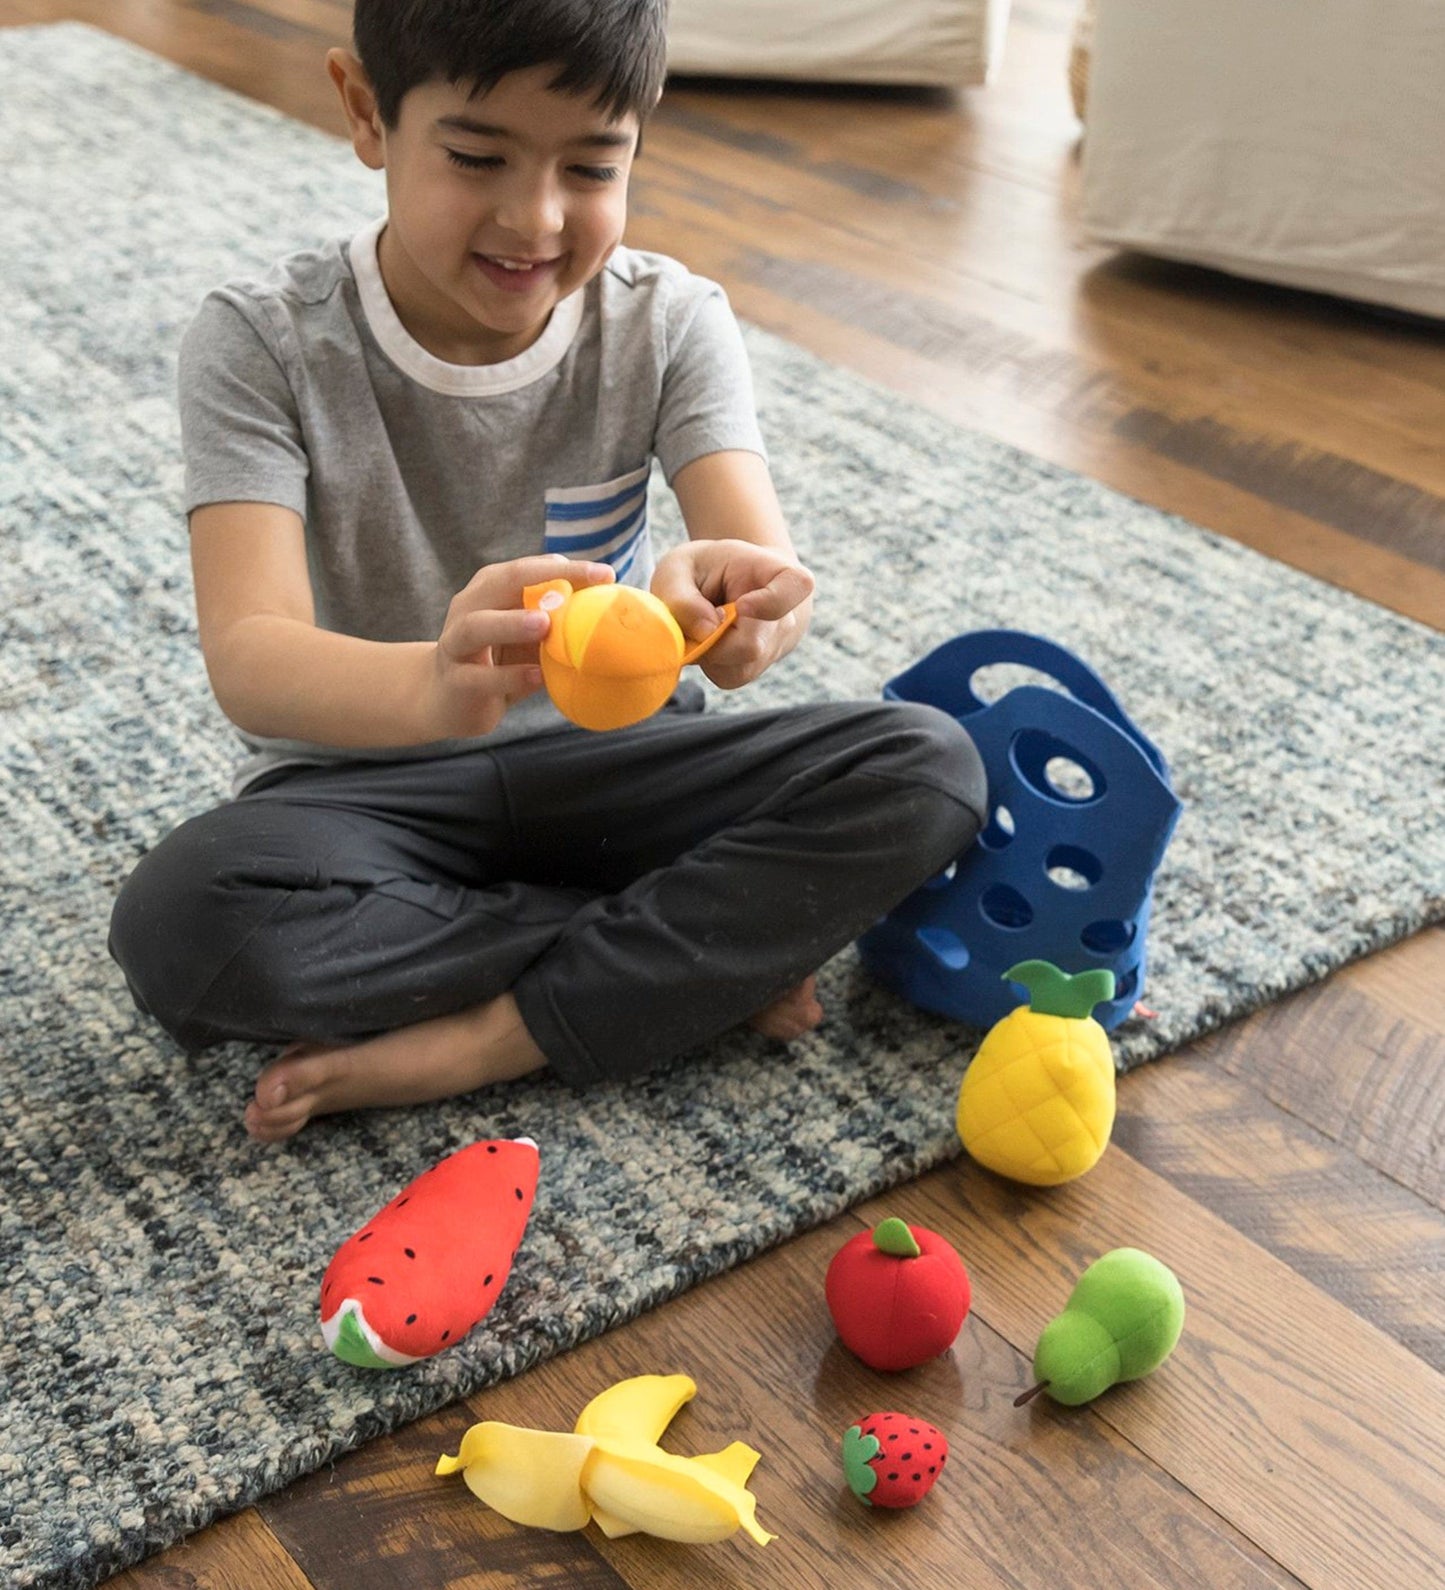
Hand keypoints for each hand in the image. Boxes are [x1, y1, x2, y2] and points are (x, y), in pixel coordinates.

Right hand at [425, 554, 614, 737]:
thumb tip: (610, 608)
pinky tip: (536, 677)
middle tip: (584, 587)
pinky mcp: (455, 680)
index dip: (568, 568)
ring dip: (511, 623)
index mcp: (491, 588)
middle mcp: (469, 607)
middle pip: (503, 582)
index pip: (530, 568)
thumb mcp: (529, 637)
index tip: (607, 574)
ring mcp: (456, 643)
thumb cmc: (499, 661)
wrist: (448, 700)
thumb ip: (556, 619)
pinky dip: (508, 676)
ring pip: (478, 626)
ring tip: (544, 625)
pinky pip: (479, 676)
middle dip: (544, 580)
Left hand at [651, 539, 814, 688]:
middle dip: (710, 639)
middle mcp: (784, 616)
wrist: (723, 585)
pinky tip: (706, 639)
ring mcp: (773, 647)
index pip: (798, 585)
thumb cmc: (702, 571)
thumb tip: (706, 634)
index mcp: (776, 572)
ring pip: (735, 667)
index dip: (771, 602)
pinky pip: (726, 676)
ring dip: (706, 652)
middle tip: (690, 616)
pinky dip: (706, 662)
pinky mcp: (753, 671)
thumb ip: (682, 598)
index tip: (741, 605)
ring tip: (700, 624)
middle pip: (751, 646)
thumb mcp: (678, 569)